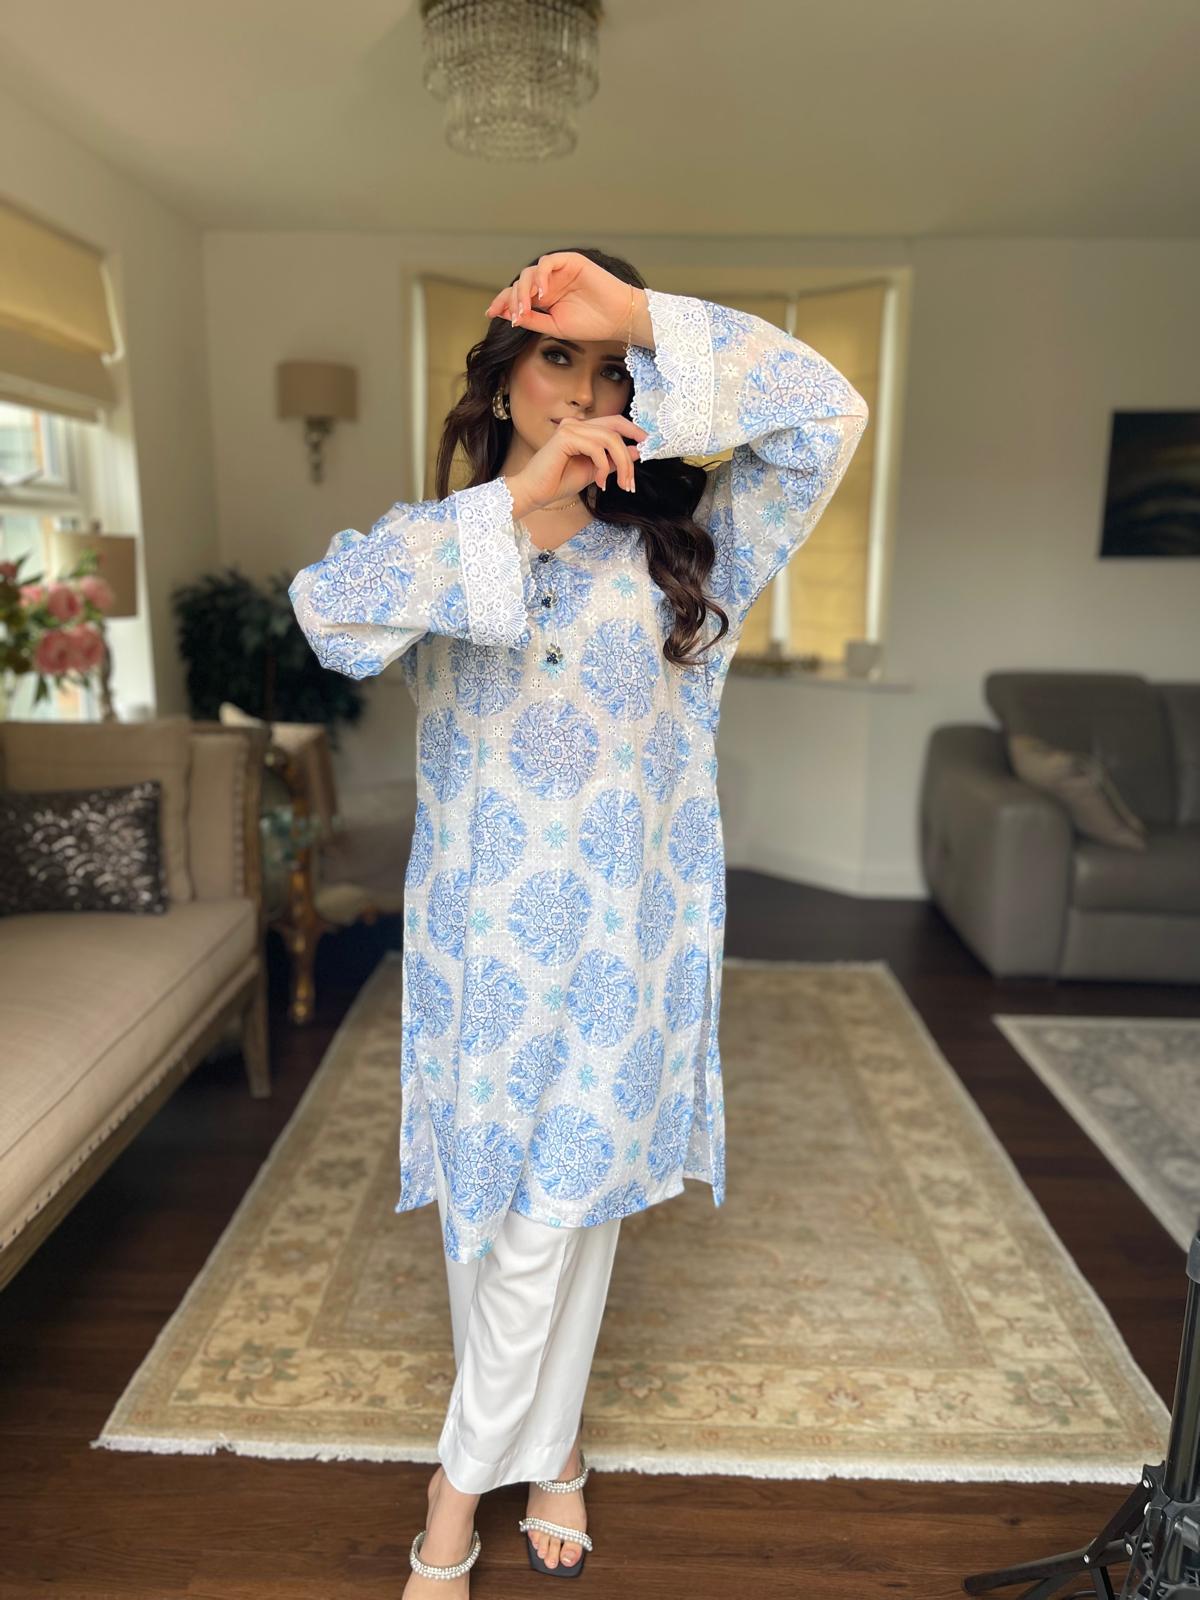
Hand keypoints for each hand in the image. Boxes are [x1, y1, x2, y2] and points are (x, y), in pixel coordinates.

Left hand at [486, 252, 640, 344]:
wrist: (617, 318)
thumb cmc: (591, 323)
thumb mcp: (555, 326)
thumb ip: (532, 319)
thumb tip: (508, 315)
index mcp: (544, 298)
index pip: (517, 296)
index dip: (502, 302)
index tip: (490, 313)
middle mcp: (548, 282)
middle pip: (519, 284)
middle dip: (511, 300)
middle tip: (512, 316)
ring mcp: (558, 271)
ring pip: (530, 273)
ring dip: (524, 291)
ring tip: (526, 308)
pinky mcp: (570, 261)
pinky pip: (547, 263)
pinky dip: (541, 276)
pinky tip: (542, 293)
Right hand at [505, 414, 647, 516]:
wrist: (534, 493)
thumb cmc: (558, 483)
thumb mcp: (595, 471)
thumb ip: (613, 460)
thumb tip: (635, 450)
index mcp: (582, 429)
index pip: (614, 422)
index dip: (633, 430)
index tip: (647, 445)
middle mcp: (576, 424)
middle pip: (615, 429)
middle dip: (628, 456)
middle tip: (631, 482)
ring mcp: (570, 428)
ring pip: (609, 439)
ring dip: (621, 464)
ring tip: (620, 485)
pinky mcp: (566, 437)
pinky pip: (596, 448)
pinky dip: (603, 467)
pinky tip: (599, 483)